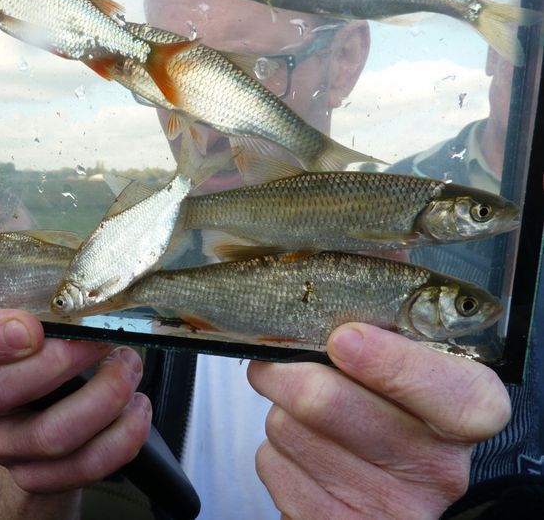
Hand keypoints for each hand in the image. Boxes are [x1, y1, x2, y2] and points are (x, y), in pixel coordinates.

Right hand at [0, 311, 150, 515]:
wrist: (54, 416)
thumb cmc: (49, 353)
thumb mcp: (39, 320)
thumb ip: (47, 303)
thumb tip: (86, 284)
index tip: (32, 327)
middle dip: (62, 363)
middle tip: (102, 341)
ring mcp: (4, 446)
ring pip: (50, 434)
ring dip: (105, 397)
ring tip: (128, 369)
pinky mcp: (38, 476)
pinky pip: (83, 465)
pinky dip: (122, 436)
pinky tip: (136, 409)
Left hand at [248, 322, 510, 519]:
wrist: (386, 501)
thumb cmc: (397, 419)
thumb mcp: (418, 368)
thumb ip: (396, 315)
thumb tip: (378, 244)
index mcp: (465, 415)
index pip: (447, 392)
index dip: (390, 363)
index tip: (345, 338)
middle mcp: (432, 469)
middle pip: (325, 402)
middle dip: (285, 371)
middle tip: (282, 361)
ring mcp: (382, 507)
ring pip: (286, 428)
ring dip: (281, 411)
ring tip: (309, 413)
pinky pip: (271, 465)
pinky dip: (277, 450)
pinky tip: (307, 451)